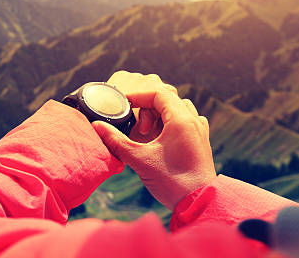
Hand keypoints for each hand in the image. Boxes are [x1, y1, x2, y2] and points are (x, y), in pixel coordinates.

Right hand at [92, 71, 215, 209]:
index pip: (158, 93)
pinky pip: (188, 121)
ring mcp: (200, 131)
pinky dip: (174, 122)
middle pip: (169, 99)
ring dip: (162, 114)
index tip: (123, 104)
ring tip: (149, 131)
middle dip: (148, 107)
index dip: (138, 95)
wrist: (199, 204)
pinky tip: (164, 136)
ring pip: (180, 109)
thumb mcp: (139, 159)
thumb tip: (96, 125)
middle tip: (137, 125)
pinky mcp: (201, 142)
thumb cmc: (172, 181)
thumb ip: (116, 140)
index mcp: (181, 119)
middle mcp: (194, 121)